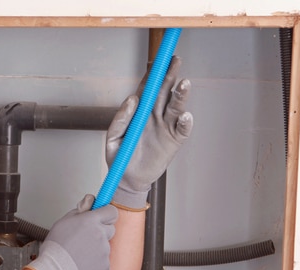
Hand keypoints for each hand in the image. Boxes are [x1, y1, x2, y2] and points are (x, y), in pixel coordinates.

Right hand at [25, 195, 117, 269]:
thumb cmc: (56, 248)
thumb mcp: (64, 221)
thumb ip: (81, 209)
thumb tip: (91, 200)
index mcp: (91, 221)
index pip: (111, 211)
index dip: (106, 214)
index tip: (102, 216)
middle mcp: (100, 234)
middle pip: (110, 229)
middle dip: (101, 231)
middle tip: (85, 238)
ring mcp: (104, 251)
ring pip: (105, 246)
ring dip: (96, 248)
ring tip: (79, 254)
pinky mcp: (105, 266)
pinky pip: (104, 261)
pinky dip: (95, 262)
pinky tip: (82, 263)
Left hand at [106, 55, 193, 209]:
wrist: (128, 180)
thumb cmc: (119, 157)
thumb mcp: (113, 138)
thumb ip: (121, 119)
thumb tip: (132, 99)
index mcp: (140, 111)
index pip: (148, 88)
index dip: (153, 74)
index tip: (159, 60)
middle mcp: (155, 115)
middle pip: (165, 92)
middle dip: (170, 76)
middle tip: (175, 61)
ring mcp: (166, 126)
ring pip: (176, 107)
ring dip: (181, 95)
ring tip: (184, 84)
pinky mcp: (174, 140)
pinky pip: (183, 129)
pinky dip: (186, 122)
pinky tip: (185, 116)